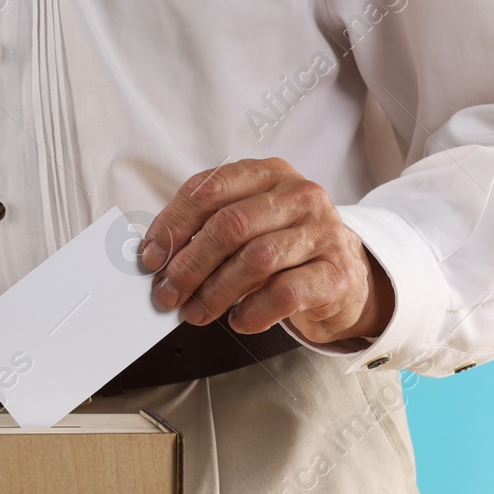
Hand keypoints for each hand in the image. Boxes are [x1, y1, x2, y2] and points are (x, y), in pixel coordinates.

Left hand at [141, 157, 394, 344]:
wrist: (342, 277)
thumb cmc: (283, 251)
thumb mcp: (247, 227)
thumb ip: (207, 232)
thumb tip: (157, 260)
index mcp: (268, 173)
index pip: (209, 188)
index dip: (172, 225)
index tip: (150, 257)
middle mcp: (299, 195)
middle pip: (230, 226)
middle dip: (189, 266)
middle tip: (167, 295)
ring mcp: (322, 231)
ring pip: (255, 259)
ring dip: (214, 293)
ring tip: (195, 313)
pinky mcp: (336, 272)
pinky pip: (284, 294)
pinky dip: (252, 312)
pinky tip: (239, 320)